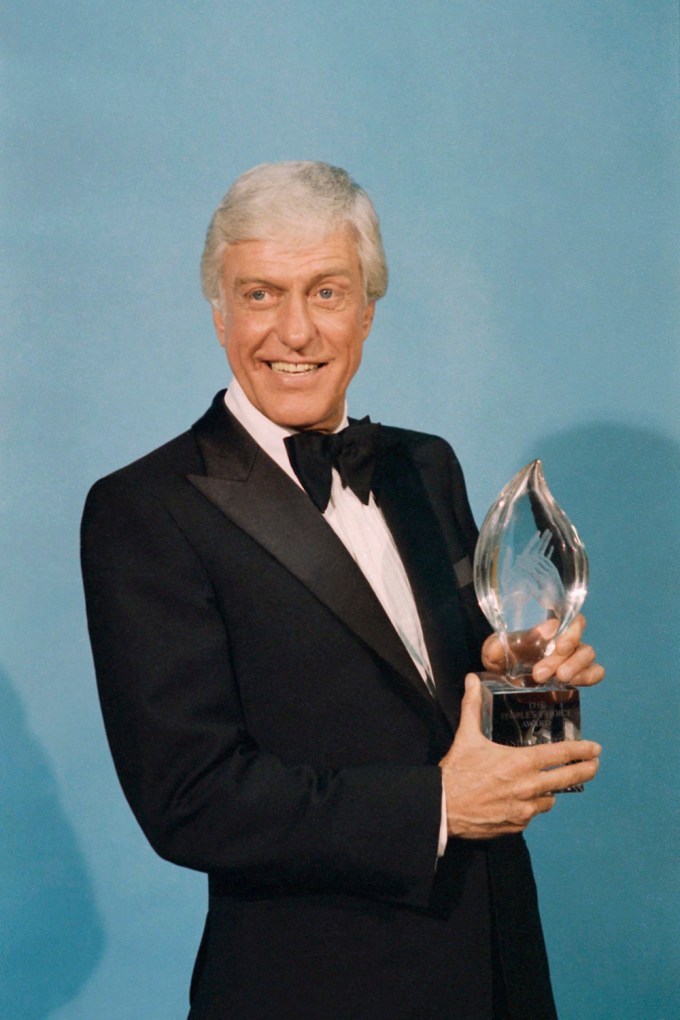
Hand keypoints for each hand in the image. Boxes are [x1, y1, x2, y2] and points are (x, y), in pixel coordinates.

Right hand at [439, 674, 600, 838]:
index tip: (595, 748)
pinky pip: (532, 813)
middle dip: (585, 770)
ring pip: (550, 798)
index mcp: (520, 762)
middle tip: (594, 765)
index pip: (560, 754)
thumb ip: (472, 706)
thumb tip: (472, 680)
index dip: (581, 751)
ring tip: (549, 785)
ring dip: (551, 791)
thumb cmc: (457, 772)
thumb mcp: (466, 736)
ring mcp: (525, 808)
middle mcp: (529, 786)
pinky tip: (522, 800)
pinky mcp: (517, 824)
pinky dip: (530, 806)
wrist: (443, 807)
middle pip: (568, 778)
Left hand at [481, 612, 604, 686]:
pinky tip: (572, 683)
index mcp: (547, 627)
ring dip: (575, 666)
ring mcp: (573, 657)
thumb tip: (538, 633)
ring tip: (558, 679)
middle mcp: (563, 638)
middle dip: (560, 657)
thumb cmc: (499, 660)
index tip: (557, 646)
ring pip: (587, 653)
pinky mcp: (578, 676)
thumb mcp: (493, 651)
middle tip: (540, 674)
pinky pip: (596, 671)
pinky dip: (588, 676)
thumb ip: (505, 642)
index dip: (568, 630)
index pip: (569, 618)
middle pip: (577, 637)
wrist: (501, 685)